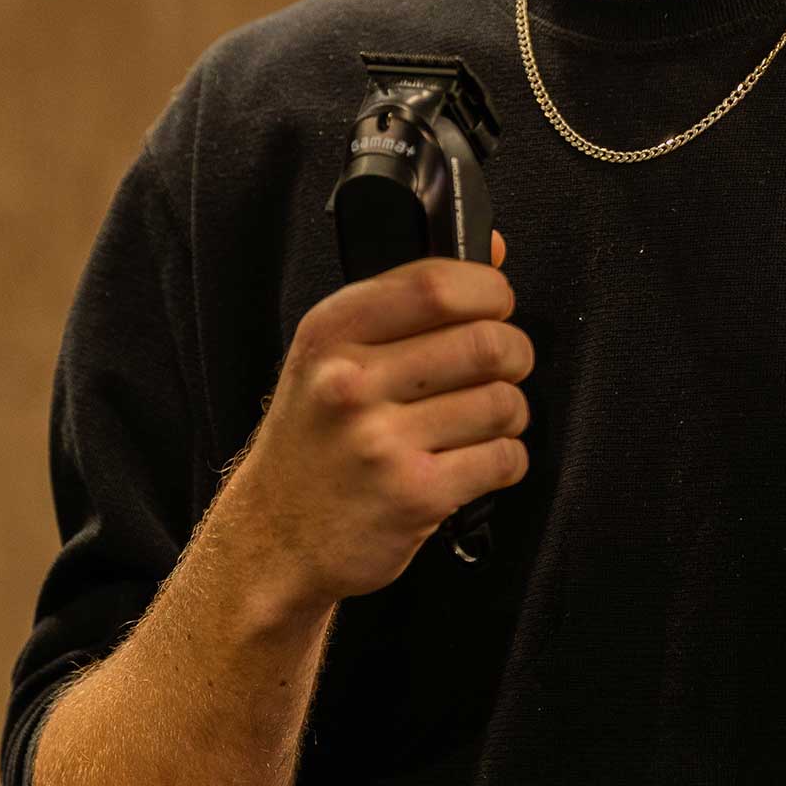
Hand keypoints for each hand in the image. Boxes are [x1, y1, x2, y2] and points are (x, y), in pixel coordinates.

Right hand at [219, 228, 530, 611]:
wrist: (271, 538)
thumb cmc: (314, 440)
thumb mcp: (332, 356)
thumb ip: (406, 300)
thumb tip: (493, 247)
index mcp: (331, 333)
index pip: (436, 284)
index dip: (489, 290)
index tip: (496, 305)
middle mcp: (351, 382)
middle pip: (486, 343)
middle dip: (515, 353)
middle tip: (503, 367)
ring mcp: (381, 442)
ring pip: (503, 402)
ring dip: (510, 412)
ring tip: (484, 420)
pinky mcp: (414, 495)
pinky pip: (504, 458)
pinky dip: (506, 459)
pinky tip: (477, 461)